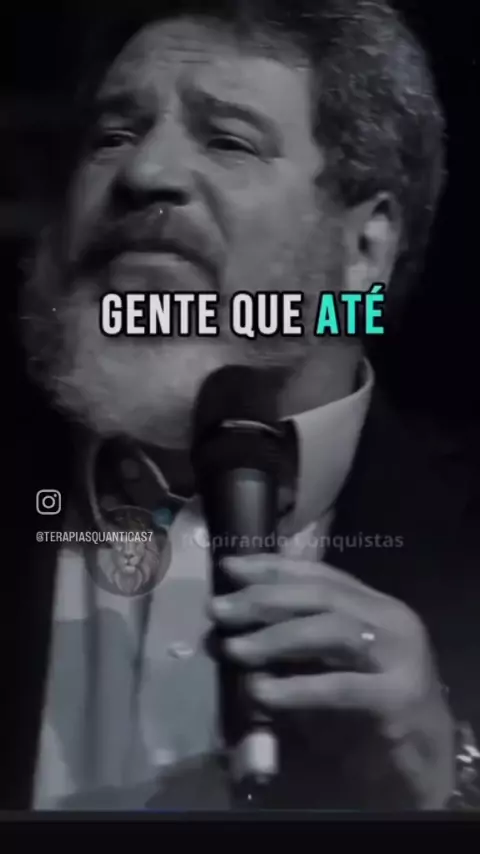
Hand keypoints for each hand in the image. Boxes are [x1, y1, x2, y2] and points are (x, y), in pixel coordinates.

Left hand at [210, 555, 454, 808]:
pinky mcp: (399, 697)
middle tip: (217, 609)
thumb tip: (229, 630)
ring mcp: (400, 655)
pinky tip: (261, 691)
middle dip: (264, 598)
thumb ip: (291, 644)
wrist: (422, 762)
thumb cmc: (366, 712)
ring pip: (332, 629)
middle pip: (321, 594)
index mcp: (374, 604)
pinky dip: (296, 687)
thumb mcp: (327, 665)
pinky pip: (340, 686)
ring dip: (276, 636)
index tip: (228, 567)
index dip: (271, 567)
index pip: (319, 572)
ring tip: (234, 648)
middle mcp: (390, 619)